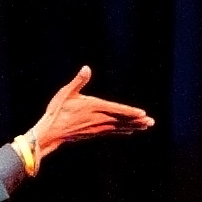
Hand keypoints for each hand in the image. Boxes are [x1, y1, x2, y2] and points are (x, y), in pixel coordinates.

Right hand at [21, 67, 155, 162]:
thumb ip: (78, 81)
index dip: (130, 112)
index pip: (116, 110)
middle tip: (151, 122)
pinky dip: (122, 130)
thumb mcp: (66, 93)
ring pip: (119, 127)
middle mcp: (98, 119)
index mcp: (93, 107)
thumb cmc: (57, 111)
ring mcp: (97, 128)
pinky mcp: (94, 133)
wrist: (51, 132)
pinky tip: (129, 131)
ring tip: (145, 126)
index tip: (143, 114)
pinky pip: (112, 131)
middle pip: (121, 120)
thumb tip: (87, 68)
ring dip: (133, 126)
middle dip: (137, 121)